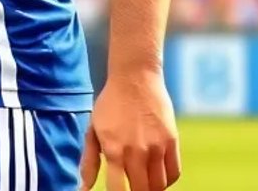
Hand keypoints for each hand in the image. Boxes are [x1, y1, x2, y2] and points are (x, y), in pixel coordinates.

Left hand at [81, 71, 180, 190]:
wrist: (135, 78)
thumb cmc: (110, 104)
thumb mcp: (93, 130)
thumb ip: (89, 162)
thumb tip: (83, 189)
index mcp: (113, 150)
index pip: (119, 190)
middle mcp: (136, 151)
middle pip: (142, 190)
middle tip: (131, 186)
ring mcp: (157, 147)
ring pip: (160, 186)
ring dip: (151, 188)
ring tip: (143, 182)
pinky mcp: (172, 141)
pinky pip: (174, 173)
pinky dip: (167, 181)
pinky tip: (157, 175)